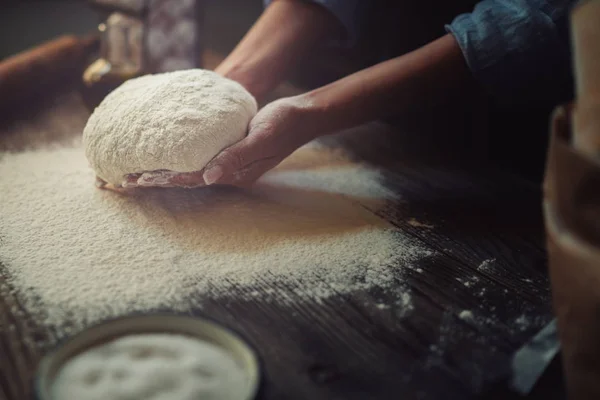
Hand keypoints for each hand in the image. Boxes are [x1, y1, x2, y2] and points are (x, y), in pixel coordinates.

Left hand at [119, 96, 318, 188]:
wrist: (300, 116)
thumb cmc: (282, 124)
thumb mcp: (261, 138)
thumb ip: (236, 157)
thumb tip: (207, 177)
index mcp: (234, 174)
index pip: (191, 179)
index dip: (163, 179)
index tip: (136, 179)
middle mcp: (227, 173)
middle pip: (184, 181)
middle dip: (153, 182)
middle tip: (120, 183)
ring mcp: (227, 164)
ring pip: (187, 172)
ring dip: (160, 174)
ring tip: (132, 174)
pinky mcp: (227, 152)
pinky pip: (195, 159)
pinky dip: (174, 160)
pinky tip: (160, 156)